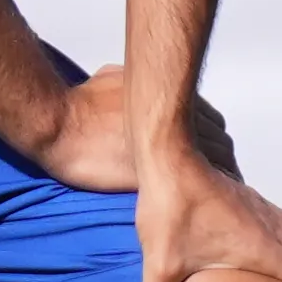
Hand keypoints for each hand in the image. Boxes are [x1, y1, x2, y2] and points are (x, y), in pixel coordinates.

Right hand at [34, 66, 240, 190]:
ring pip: (215, 167)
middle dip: (219, 163)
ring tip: (208, 198)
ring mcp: (174, 147)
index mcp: (173, 99)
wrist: (60, 125)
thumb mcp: (112, 77)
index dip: (211, 140)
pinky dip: (200, 196)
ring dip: (215, 181)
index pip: (213, 122)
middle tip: (214, 182)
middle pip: (221, 146)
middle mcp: (181, 120)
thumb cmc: (80, 103)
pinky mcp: (162, 173)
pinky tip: (193, 205)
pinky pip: (196, 187)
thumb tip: (132, 81)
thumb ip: (134, 83)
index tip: (206, 156)